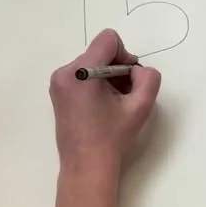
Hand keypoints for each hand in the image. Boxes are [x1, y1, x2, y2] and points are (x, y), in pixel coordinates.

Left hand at [49, 29, 160, 175]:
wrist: (86, 166)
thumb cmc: (113, 138)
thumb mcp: (141, 106)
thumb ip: (148, 78)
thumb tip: (136, 70)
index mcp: (81, 72)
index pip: (108, 40)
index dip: (125, 55)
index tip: (129, 79)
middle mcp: (64, 73)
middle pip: (99, 52)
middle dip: (117, 69)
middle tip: (124, 95)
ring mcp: (58, 83)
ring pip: (91, 63)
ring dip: (107, 78)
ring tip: (114, 104)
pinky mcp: (57, 92)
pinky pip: (81, 75)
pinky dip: (95, 84)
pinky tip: (102, 106)